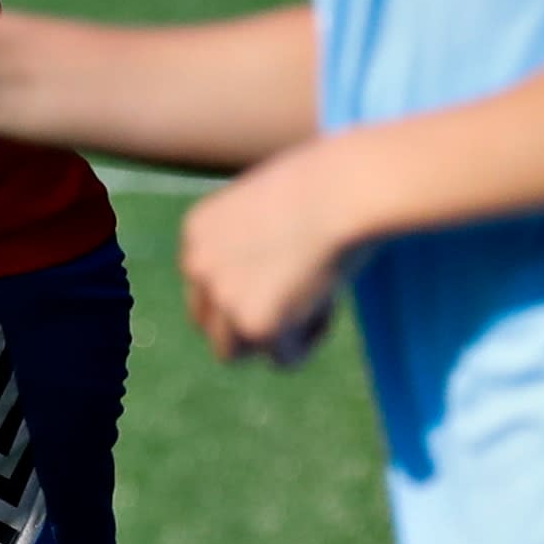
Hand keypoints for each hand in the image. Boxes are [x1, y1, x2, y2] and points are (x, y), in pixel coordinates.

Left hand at [174, 147, 361, 366]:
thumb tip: (274, 282)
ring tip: (319, 305)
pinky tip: (332, 302)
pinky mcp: (254, 323)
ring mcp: (222, 296)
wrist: (345, 190)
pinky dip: (310, 340)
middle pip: (209, 323)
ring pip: (237, 351)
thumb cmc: (330, 186)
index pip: (206, 284)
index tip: (285, 280)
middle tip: (297, 311)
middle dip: (249, 324)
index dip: (245, 290)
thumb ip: (261, 244)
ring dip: (274, 339)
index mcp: (199, 230)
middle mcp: (197, 265)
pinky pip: (283, 358)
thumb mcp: (278, 207)